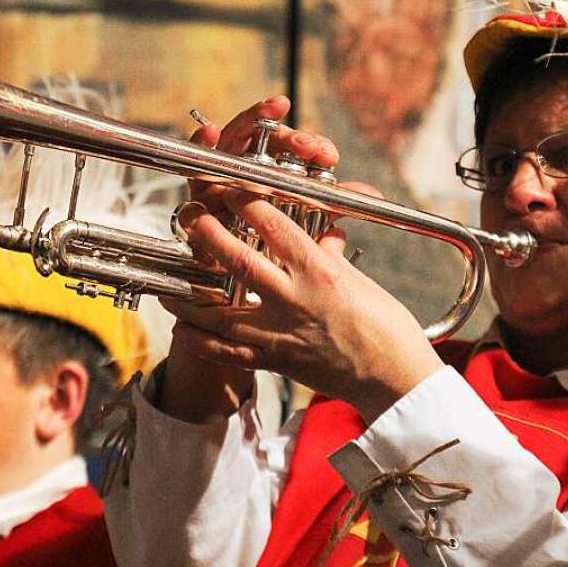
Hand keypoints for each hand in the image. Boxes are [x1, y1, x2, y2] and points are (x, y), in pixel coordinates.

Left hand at [164, 190, 443, 424]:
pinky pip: (229, 354)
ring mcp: (283, 333)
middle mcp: (296, 299)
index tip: (227, 186)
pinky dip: (202, 343)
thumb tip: (323, 235)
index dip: (244, 201)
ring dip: (191, 295)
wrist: (396, 380)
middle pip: (239, 261)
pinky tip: (183, 331)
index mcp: (321, 271)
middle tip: (190, 217)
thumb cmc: (388, 328)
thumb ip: (331, 257)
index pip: (274, 225)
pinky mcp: (277, 363)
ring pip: (222, 311)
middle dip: (209, 235)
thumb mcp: (360, 281)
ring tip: (170, 281)